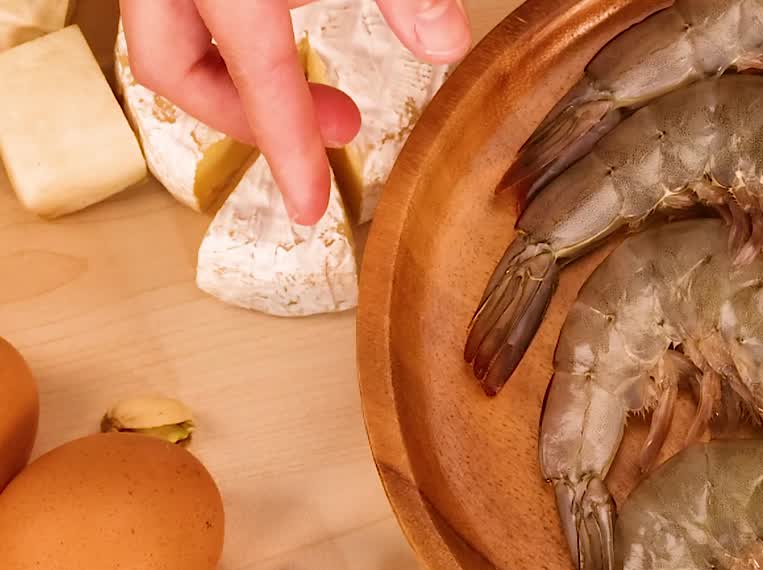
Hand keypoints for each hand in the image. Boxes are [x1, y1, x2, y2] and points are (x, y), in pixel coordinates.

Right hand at [120, 0, 470, 223]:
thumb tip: (447, 46)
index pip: (258, 76)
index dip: (289, 149)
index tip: (309, 207)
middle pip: (174, 70)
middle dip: (245, 116)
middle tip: (339, 126)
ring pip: (163, 40)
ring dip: (228, 77)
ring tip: (314, 90)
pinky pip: (173, 10)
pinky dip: (215, 36)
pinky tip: (275, 30)